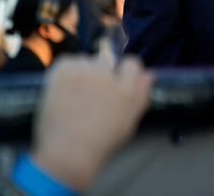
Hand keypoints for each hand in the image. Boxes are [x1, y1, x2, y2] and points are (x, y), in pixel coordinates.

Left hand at [31, 56, 152, 190]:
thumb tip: (149, 74)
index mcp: (127, 89)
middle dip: (101, 74)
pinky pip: (68, 61)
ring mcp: (85, 71)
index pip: (132, 63)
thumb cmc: (101, 143)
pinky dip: (66, 72)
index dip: (123, 73)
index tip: (113, 84)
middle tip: (91, 94)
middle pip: (107, 61)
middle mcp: (108, 76)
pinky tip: (64, 90)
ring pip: (86, 61)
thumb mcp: (129, 122)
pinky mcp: (64, 71)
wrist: (67, 153)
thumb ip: (141, 96)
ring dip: (83, 72)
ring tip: (74, 95)